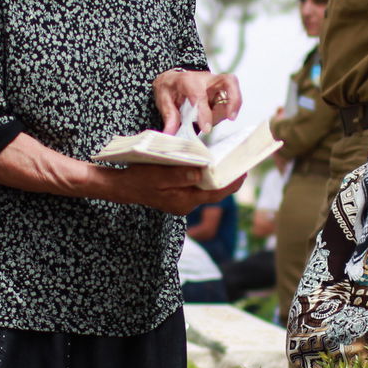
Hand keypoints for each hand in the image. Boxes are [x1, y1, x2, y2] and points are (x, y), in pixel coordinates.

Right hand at [109, 163, 244, 214]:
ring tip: (229, 163)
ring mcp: (183, 202)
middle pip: (214, 193)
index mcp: (184, 201)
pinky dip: (205, 178)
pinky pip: (197, 188)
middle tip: (242, 164)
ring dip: (217, 178)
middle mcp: (186, 205)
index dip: (231, 183)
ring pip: (206, 191)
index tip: (245, 172)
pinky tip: (209, 166)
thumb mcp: (157, 175)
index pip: (215, 194)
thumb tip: (201, 174)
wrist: (122, 187)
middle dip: (228, 180)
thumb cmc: (138, 179)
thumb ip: (179, 175)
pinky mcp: (178, 196)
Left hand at [153, 70, 241, 134]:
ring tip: (211, 121)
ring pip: (233, 92)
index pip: (199, 95)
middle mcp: (206, 80)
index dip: (204, 112)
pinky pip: (231, 101)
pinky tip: (213, 118)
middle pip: (229, 81)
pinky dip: (226, 112)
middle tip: (231, 117)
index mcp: (188, 80)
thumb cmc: (171, 87)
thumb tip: (170, 132)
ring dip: (227, 110)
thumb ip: (169, 115)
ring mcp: (217, 85)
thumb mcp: (163, 99)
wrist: (174, 78)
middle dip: (234, 99)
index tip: (206, 128)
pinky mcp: (222, 92)